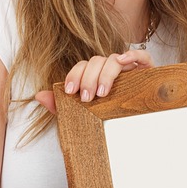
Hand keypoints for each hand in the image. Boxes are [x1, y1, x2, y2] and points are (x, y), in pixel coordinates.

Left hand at [34, 49, 154, 112]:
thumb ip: (62, 106)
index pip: (83, 66)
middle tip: (87, 98)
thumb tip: (38, 95)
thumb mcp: (84, 116)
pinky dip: (132, 55)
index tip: (71, 92)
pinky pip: (141, 55)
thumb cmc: (112, 121)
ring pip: (113, 59)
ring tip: (102, 93)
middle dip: (88, 78)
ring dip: (105, 74)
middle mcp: (112, 70)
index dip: (75, 75)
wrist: (142, 133)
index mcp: (97, 76)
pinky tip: (124, 61)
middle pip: (96, 61)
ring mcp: (130, 69)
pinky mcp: (148, 70)